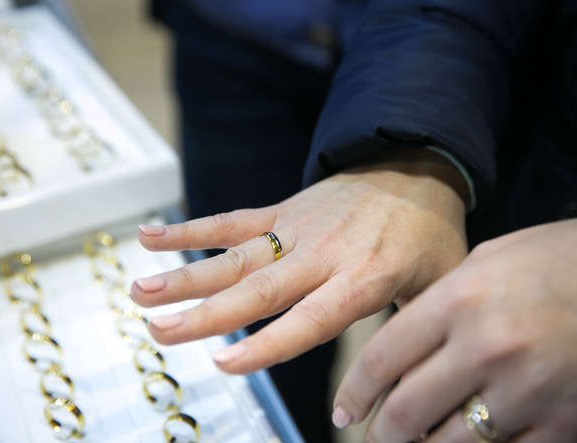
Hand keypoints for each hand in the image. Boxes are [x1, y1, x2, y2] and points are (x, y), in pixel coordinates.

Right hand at [132, 148, 466, 372]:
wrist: (417, 166)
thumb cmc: (427, 237)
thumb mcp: (436, 288)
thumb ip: (408, 339)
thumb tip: (385, 401)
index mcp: (364, 279)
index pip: (310, 319)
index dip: (267, 344)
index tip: (222, 364)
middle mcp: (324, 254)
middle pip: (259, 289)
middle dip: (206, 314)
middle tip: (158, 331)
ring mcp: (298, 228)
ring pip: (236, 256)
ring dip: (185, 275)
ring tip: (140, 292)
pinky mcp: (283, 210)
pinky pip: (232, 221)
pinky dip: (191, 230)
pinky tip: (149, 237)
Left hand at [333, 216, 576, 442]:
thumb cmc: (562, 258)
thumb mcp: (488, 260)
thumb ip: (439, 305)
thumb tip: (401, 350)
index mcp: (459, 299)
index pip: (382, 358)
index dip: (354, 392)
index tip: (343, 411)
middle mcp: (486, 347)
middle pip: (406, 412)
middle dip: (381, 434)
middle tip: (374, 438)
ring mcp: (528, 391)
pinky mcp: (568, 424)